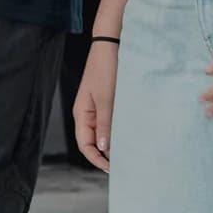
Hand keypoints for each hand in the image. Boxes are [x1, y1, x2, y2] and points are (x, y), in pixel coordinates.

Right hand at [74, 42, 117, 167]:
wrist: (111, 44)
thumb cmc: (106, 69)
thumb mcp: (106, 99)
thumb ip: (105, 124)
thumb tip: (102, 148)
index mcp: (82, 114)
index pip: (85, 145)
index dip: (96, 159)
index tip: (111, 169)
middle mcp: (87, 113)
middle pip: (93, 141)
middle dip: (106, 154)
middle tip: (124, 163)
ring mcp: (97, 107)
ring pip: (104, 132)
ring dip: (114, 142)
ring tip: (129, 151)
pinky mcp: (108, 101)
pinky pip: (110, 121)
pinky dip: (118, 130)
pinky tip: (130, 134)